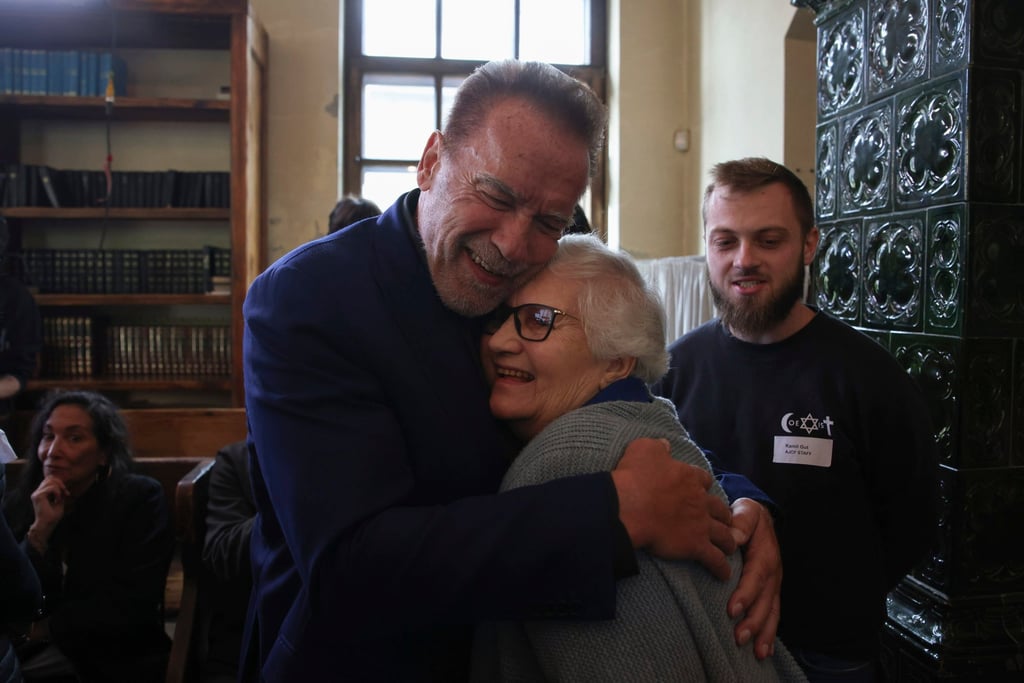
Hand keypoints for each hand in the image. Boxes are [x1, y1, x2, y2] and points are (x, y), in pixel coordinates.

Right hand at [28, 475, 69, 545]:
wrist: (48, 524)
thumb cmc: (53, 516)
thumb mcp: (59, 501)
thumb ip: (59, 492)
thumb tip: (61, 483)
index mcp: (41, 493)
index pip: (50, 480)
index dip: (60, 484)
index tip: (66, 493)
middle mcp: (37, 492)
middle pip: (50, 478)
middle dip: (60, 484)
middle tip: (66, 493)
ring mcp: (36, 494)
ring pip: (50, 481)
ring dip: (59, 488)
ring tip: (60, 497)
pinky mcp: (37, 496)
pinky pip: (51, 488)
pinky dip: (58, 492)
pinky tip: (58, 500)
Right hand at [612, 438, 735, 579]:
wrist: (629, 506)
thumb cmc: (634, 477)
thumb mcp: (644, 449)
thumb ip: (658, 446)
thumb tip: (665, 445)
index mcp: (688, 477)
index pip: (705, 480)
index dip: (703, 485)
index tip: (701, 490)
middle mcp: (699, 500)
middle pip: (719, 508)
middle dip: (723, 515)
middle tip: (722, 521)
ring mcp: (700, 524)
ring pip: (723, 534)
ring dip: (728, 540)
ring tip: (730, 547)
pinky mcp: (695, 546)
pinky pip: (714, 559)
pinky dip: (721, 568)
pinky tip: (724, 574)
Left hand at [727, 498, 781, 657]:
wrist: (761, 519)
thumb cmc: (747, 517)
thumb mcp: (745, 512)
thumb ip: (740, 523)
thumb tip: (732, 538)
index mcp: (765, 554)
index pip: (756, 576)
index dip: (746, 594)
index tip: (731, 610)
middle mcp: (774, 572)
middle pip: (765, 600)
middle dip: (753, 621)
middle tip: (738, 637)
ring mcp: (774, 584)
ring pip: (771, 611)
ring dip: (763, 632)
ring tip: (754, 651)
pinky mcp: (771, 591)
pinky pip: (773, 614)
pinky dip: (769, 633)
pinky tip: (763, 651)